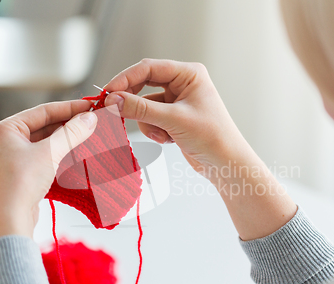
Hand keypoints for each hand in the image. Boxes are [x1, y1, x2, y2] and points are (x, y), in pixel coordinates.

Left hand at [0, 100, 97, 241]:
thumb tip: (90, 118)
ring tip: (87, 136)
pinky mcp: (20, 174)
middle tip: (92, 122)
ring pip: (44, 142)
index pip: (42, 111)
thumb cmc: (21, 183)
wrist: (9, 221)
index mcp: (5, 129)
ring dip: (65, 140)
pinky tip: (74, 154)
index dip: (69, 108)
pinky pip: (42, 157)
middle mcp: (5, 141)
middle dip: (68, 125)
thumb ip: (71, 133)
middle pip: (43, 126)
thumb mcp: (50, 153)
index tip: (90, 107)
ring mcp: (11, 159)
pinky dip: (58, 154)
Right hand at [104, 59, 295, 239]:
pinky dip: (154, 131)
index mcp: (189, 74)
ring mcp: (177, 102)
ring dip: (147, 122)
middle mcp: (182, 84)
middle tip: (113, 110)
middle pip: (144, 85)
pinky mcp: (173, 118)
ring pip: (144, 105)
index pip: (149, 68)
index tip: (108, 92)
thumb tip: (112, 100)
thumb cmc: (212, 137)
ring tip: (162, 135)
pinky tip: (168, 140)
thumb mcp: (173, 120)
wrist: (226, 164)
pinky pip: (150, 119)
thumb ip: (140, 109)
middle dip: (132, 101)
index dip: (126, 79)